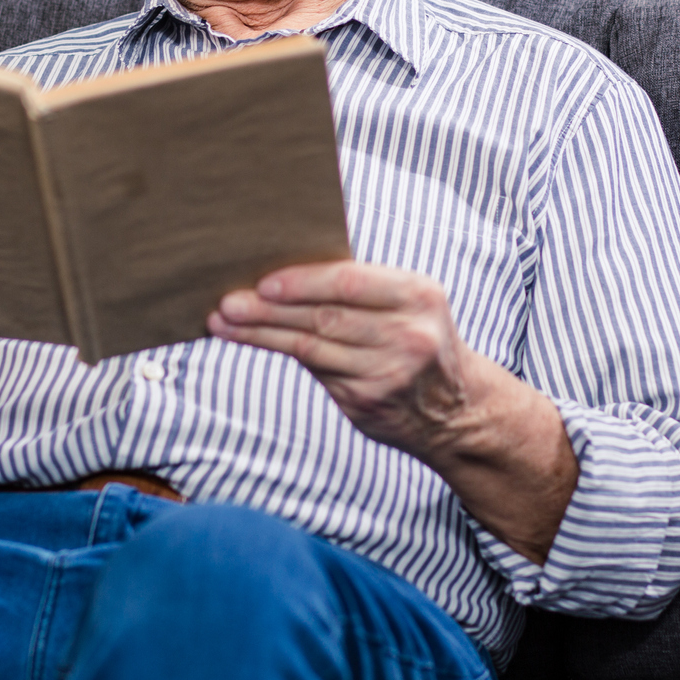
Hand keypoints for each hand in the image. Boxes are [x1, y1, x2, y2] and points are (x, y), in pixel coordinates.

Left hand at [208, 261, 577, 561]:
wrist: (455, 409)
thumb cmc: (419, 337)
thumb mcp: (410, 301)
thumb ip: (362, 287)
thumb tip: (285, 270)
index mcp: (419, 296)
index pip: (351, 284)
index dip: (303, 283)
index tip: (265, 283)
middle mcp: (407, 336)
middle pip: (324, 318)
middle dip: (269, 311)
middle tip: (228, 303)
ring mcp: (386, 374)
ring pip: (311, 348)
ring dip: (261, 334)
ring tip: (224, 322)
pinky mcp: (365, 403)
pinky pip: (314, 371)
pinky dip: (279, 354)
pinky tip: (251, 341)